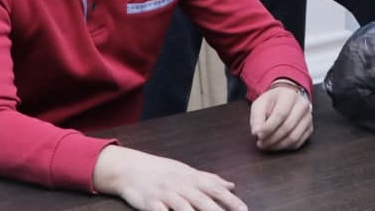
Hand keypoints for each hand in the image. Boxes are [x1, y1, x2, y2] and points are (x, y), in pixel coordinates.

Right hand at [92, 145, 245, 210]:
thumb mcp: (187, 172)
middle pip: (202, 200)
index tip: (244, 210)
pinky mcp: (151, 204)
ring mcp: (165, 194)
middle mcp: (180, 185)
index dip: (230, 200)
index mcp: (191, 178)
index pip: (215, 189)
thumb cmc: (162, 171)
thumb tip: (231, 185)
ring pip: (184, 208)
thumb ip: (209, 179)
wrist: (131, 168)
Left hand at [250, 82, 312, 150]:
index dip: (269, 127)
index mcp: (290, 95)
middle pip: (287, 127)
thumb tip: (256, 132)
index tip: (258, 135)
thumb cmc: (272, 102)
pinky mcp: (310, 128)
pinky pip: (298, 143)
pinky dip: (285, 147)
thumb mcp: (260, 104)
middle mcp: (302, 105)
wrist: (287, 99)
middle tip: (260, 143)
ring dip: (277, 145)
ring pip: (293, 137)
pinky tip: (275, 145)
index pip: (280, 114)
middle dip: (271, 138)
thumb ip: (257, 118)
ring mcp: (308, 117)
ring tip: (266, 145)